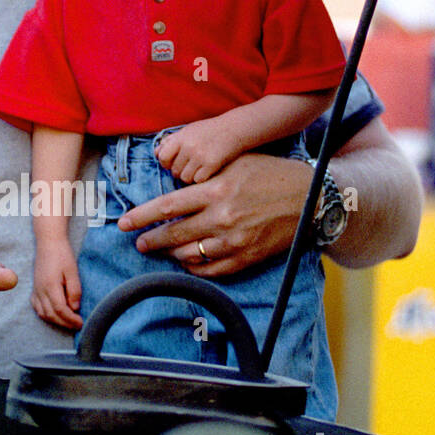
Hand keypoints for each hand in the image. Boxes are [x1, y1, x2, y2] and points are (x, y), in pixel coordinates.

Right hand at [31, 238, 82, 328]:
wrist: (48, 243)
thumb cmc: (62, 254)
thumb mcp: (73, 271)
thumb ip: (74, 290)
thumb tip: (74, 308)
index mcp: (50, 286)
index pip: (60, 310)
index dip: (71, 319)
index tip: (81, 322)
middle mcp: (40, 290)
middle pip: (51, 315)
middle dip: (64, 323)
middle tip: (77, 325)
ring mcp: (36, 290)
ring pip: (43, 313)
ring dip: (55, 321)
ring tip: (68, 321)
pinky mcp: (34, 288)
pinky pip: (37, 307)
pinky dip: (45, 315)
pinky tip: (54, 315)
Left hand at [118, 153, 312, 276]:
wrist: (309, 199)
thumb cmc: (270, 174)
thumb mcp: (236, 163)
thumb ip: (205, 175)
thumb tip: (175, 184)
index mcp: (215, 190)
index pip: (167, 207)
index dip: (141, 217)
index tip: (124, 223)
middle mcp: (221, 217)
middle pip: (173, 234)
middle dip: (150, 240)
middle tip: (138, 242)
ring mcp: (233, 241)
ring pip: (189, 255)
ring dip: (171, 254)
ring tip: (163, 250)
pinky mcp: (245, 257)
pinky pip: (210, 270)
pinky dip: (194, 268)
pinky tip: (188, 262)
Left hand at [155, 117, 238, 183]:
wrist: (235, 128)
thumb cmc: (209, 130)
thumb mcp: (188, 130)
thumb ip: (171, 141)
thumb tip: (155, 153)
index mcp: (181, 137)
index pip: (162, 157)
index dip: (166, 163)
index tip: (172, 164)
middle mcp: (189, 147)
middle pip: (174, 170)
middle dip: (179, 172)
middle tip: (188, 168)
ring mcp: (200, 156)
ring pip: (185, 178)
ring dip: (189, 177)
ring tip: (197, 170)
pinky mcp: (212, 164)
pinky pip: (198, 180)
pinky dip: (201, 179)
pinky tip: (206, 173)